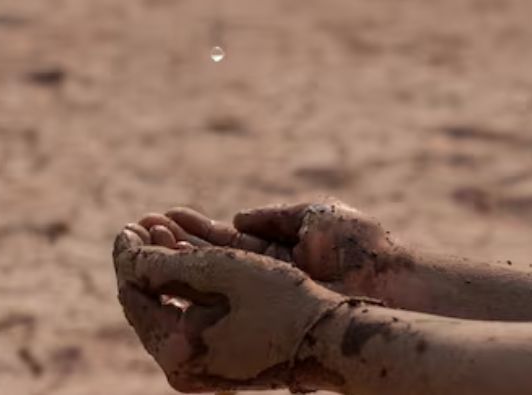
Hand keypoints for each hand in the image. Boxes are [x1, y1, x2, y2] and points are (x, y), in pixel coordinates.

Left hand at [112, 228, 341, 392]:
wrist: (333, 339)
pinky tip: (186, 258)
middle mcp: (182, 368)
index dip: (129, 255)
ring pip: (168, 309)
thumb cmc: (280, 301)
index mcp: (176, 351)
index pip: (134, 294)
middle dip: (145, 260)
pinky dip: (185, 288)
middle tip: (142, 222)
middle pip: (147, 304)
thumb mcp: (219, 271)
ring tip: (161, 230)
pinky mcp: (219, 363)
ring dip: (164, 269)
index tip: (129, 223)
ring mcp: (200, 369)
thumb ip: (163, 263)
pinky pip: (188, 319)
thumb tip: (126, 250)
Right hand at [138, 202, 415, 303]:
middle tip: (138, 231)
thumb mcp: (313, 217)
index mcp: (276, 250)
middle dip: (170, 246)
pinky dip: (195, 289)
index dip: (190, 230)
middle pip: (207, 262)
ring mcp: (265, 297)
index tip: (160, 216)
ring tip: (142, 246)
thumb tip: (233, 217)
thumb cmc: (362, 246)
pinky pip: (225, 302)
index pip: (222, 240)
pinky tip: (167, 275)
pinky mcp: (270, 315)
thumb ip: (272, 218)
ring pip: (208, 282)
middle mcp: (264, 276)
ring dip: (173, 265)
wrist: (393, 282)